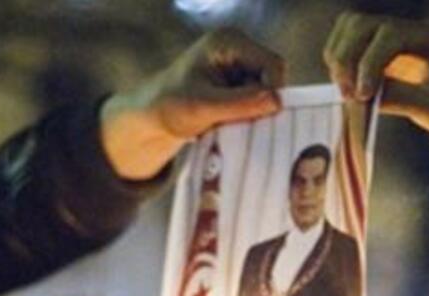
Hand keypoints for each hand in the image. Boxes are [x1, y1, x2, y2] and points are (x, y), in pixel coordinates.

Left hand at [101, 27, 284, 180]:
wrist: (152, 117)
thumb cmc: (169, 106)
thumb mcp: (204, 107)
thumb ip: (241, 103)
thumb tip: (277, 102)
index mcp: (228, 41)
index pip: (272, 64)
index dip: (272, 91)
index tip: (258, 116)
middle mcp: (238, 47)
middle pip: (273, 77)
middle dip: (261, 102)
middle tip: (239, 121)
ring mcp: (238, 64)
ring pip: (267, 91)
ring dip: (254, 110)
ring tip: (229, 121)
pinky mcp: (237, 82)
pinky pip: (258, 99)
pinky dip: (249, 113)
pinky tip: (229, 120)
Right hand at [323, 12, 428, 164]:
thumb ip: (405, 99)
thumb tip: (363, 97)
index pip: (389, 34)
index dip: (369, 62)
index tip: (362, 96)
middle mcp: (412, 30)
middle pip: (362, 24)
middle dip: (347, 58)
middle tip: (349, 96)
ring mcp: (395, 39)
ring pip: (350, 29)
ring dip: (339, 58)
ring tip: (348, 93)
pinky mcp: (382, 53)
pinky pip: (348, 45)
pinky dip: (340, 63)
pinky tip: (350, 89)